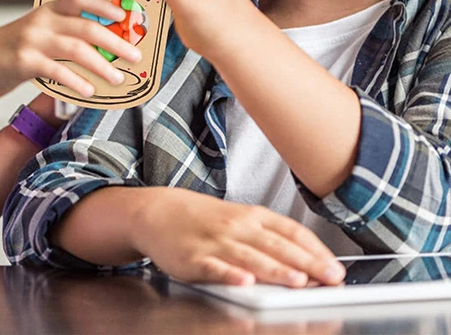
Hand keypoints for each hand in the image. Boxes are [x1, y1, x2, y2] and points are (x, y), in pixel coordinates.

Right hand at [0, 0, 142, 100]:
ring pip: (76, 49)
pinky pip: (57, 71)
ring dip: (102, 64)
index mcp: (47, 10)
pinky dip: (76, 81)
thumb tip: (102, 45)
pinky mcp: (23, 61)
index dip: (106, 5)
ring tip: (118, 78)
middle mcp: (41, 21)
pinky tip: (90, 91)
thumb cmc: (10, 50)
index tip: (126, 16)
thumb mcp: (36, 32)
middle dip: (115, 41)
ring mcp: (32, 40)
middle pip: (87, 26)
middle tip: (134, 55)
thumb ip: (63, 33)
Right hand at [134, 188, 345, 286]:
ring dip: (275, 269)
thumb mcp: (238, 219)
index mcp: (250, 216)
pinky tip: (244, 281)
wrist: (156, 211)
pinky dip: (230, 274)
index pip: (290, 230)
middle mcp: (235, 227)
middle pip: (275, 245)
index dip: (315, 250)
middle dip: (306, 263)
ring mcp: (214, 242)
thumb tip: (307, 262)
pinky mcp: (193, 259)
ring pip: (250, 256)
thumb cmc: (202, 219)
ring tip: (298, 281)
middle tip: (330, 279)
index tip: (336, 268)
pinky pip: (214, 268)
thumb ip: (269, 238)